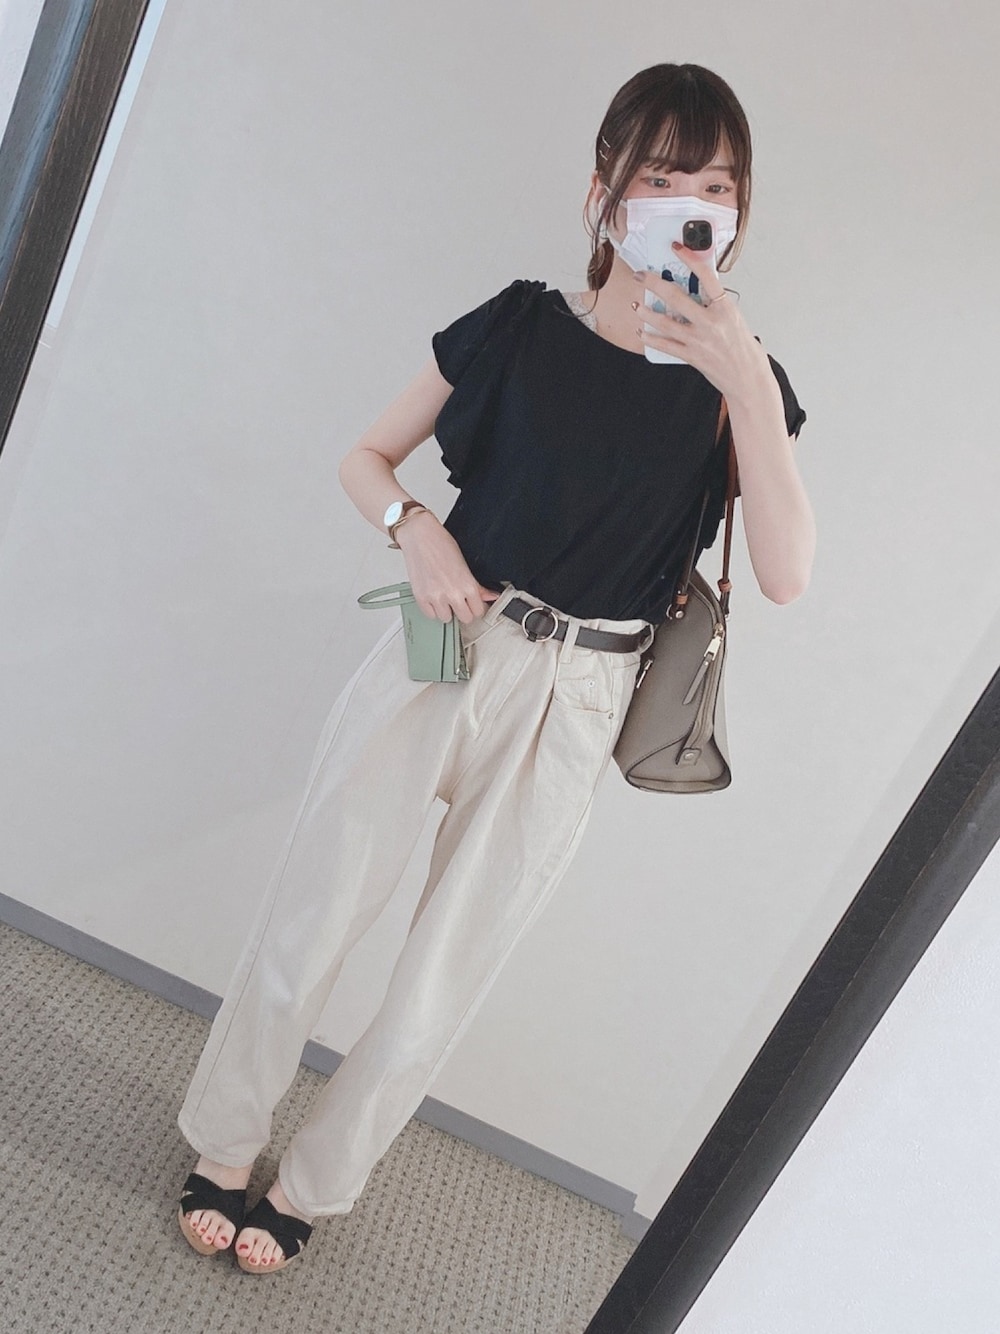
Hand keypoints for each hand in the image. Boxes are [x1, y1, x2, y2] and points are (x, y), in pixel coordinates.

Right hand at [395, 512, 499, 621]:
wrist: (420, 536)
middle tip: (459, 601)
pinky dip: (432, 609)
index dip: (475, 607)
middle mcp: (453, 594)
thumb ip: (478, 586)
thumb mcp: (465, 564)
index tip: (471, 603)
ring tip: (444, 597)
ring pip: (447, 619)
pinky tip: (434, 597)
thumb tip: (492, 596)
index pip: (478, 611)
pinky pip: (430, 615)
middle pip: (465, 618)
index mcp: (467, 585)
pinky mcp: (421, 598)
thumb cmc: (441, 544)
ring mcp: (436, 597)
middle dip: (463, 611)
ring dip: (446, 610)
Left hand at [632, 245, 768, 397]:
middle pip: (675, 297)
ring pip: (665, 321)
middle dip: (653, 283)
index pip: (705, 276)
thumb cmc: (744, 349)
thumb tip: (697, 291)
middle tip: (641, 276)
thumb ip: (716, 304)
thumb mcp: (735, 318)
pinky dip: (650, 338)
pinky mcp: (691, 356)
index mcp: (725, 308)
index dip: (690, 258)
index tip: (677, 248)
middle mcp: (710, 322)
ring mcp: (698, 340)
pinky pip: (665, 345)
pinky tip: (642, 332)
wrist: (748, 378)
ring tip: (636, 305)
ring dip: (646, 312)